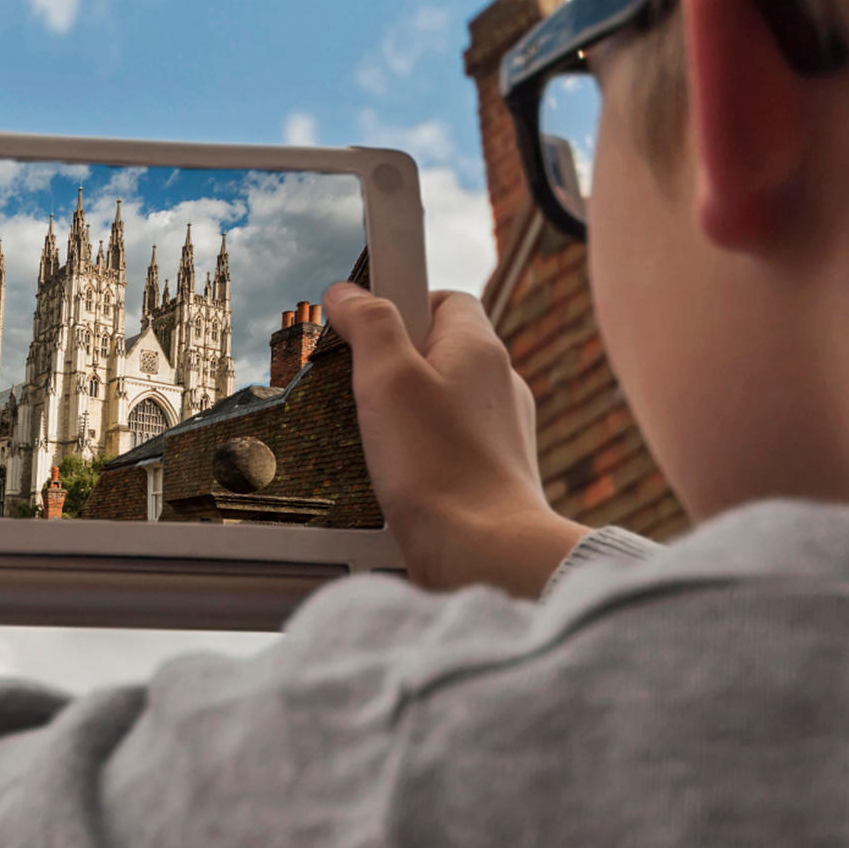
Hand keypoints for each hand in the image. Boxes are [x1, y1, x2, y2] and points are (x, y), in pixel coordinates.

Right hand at [329, 283, 585, 599]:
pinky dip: (420, 457)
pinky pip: (447, 448)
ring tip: (375, 444)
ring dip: (405, 418)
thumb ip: (369, 324)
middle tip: (361, 392)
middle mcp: (500, 385)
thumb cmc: (438, 467)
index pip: (443, 296)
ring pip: (442, 404)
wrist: (483, 552)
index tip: (366, 326)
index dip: (401, 303)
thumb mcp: (387, 377)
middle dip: (395, 368)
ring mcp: (500, 433)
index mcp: (481, 347)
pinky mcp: (492, 475)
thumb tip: (348, 294)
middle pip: (440, 352)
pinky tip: (396, 480)